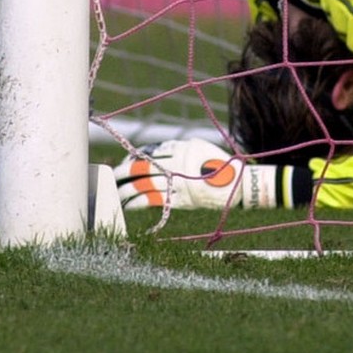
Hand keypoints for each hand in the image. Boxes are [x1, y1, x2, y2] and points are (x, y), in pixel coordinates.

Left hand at [114, 138, 277, 209]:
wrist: (237, 184)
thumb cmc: (218, 164)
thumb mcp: (198, 147)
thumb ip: (178, 149)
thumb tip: (156, 153)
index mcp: (180, 150)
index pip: (150, 153)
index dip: (134, 157)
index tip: (126, 161)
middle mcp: (177, 165)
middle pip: (143, 168)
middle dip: (125, 172)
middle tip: (115, 175)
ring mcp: (178, 183)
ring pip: (145, 185)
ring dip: (127, 189)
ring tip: (117, 192)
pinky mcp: (181, 199)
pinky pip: (154, 200)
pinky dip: (138, 202)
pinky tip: (129, 204)